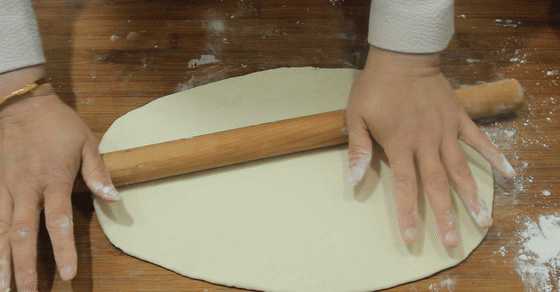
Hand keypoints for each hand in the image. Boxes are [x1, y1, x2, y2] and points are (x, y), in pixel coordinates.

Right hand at [0, 66, 118, 290]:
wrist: (20, 102)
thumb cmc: (58, 123)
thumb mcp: (86, 142)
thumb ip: (98, 173)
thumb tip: (114, 199)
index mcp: (53, 180)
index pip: (58, 222)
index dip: (63, 249)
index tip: (67, 274)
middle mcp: (26, 189)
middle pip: (23, 235)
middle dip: (23, 267)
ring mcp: (6, 188)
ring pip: (1, 230)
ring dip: (1, 261)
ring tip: (2, 288)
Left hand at [346, 47, 514, 246]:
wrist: (402, 57)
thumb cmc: (375, 88)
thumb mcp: (356, 117)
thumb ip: (358, 149)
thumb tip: (351, 181)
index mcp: (400, 145)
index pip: (405, 187)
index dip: (408, 214)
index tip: (413, 238)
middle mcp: (426, 143)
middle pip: (437, 185)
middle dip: (445, 216)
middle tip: (455, 242)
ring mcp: (445, 131)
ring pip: (461, 169)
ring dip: (472, 196)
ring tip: (484, 220)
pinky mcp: (459, 119)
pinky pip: (479, 141)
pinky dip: (494, 157)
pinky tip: (508, 175)